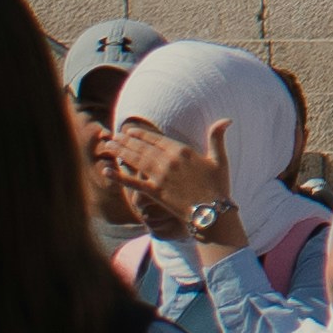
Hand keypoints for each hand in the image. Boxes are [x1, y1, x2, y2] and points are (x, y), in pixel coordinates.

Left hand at [108, 115, 237, 234]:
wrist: (213, 212)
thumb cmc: (218, 187)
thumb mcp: (220, 159)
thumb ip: (217, 138)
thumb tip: (226, 119)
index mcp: (182, 151)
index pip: (156, 138)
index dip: (141, 134)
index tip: (129, 130)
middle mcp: (168, 161)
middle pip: (142, 147)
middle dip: (126, 140)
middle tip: (113, 136)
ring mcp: (160, 177)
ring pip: (135, 160)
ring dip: (120, 151)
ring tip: (108, 146)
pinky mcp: (155, 193)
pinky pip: (133, 183)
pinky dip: (118, 176)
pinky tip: (106, 170)